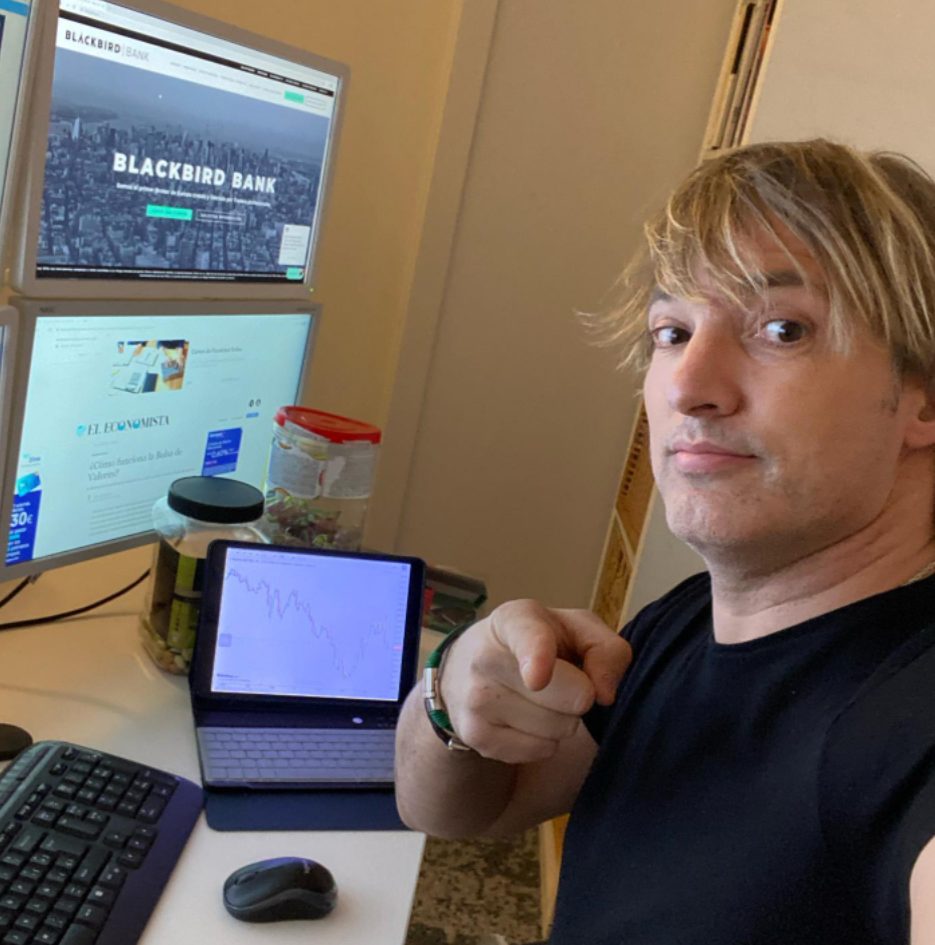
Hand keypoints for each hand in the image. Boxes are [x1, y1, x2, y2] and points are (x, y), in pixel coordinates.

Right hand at [438, 599, 631, 763]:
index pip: (527, 638)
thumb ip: (607, 650)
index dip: (537, 657)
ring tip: (540, 698)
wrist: (471, 665)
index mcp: (513, 620)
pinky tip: (525, 718)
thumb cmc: (540, 644)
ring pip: (557, 729)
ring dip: (562, 719)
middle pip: (566, 697)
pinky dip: (544, 741)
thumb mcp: (577, 630)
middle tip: (562, 680)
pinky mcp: (476, 736)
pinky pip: (540, 750)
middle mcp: (485, 657)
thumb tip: (604, 694)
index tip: (537, 678)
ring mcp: (475, 700)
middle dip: (579, 694)